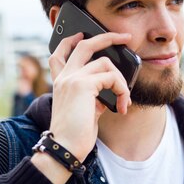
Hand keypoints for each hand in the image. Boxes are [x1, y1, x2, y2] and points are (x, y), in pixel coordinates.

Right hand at [47, 31, 131, 161]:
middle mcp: (63, 77)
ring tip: (124, 100)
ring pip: (105, 63)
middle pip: (84, 45)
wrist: (65, 148)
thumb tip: (110, 90)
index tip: (82, 34)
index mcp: (60, 82)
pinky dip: (122, 91)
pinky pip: (111, 78)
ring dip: (121, 81)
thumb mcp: (85, 111)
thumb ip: (94, 96)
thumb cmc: (75, 135)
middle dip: (106, 37)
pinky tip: (122, 106)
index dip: (70, 40)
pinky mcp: (82, 85)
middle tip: (124, 37)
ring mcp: (72, 79)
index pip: (59, 53)